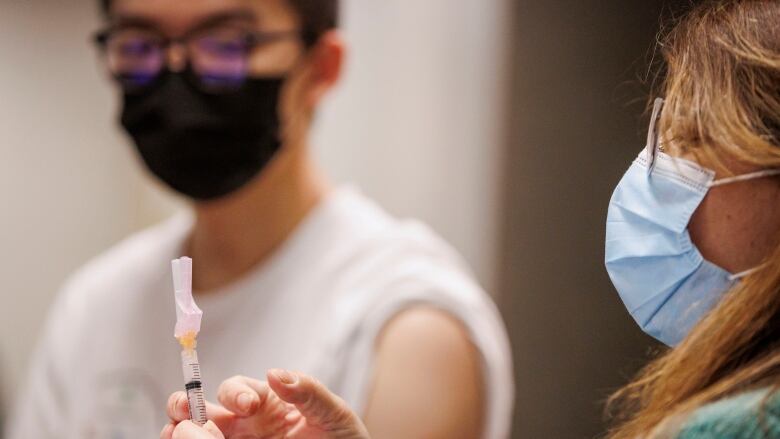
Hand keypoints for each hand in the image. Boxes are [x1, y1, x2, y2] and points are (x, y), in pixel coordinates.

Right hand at [161, 369, 369, 438]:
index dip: (235, 393)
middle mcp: (246, 423)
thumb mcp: (333, 412)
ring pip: (194, 433)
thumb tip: (275, 373)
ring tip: (177, 433)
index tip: (250, 405)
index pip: (235, 389)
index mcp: (267, 402)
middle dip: (185, 406)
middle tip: (186, 413)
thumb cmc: (343, 437)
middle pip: (202, 409)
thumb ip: (308, 391)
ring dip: (180, 430)